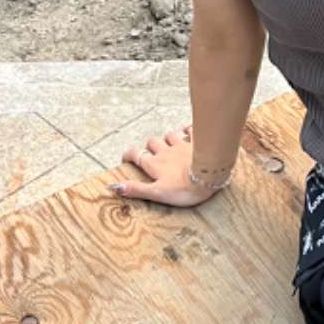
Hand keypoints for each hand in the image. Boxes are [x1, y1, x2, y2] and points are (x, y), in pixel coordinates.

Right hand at [109, 123, 228, 207]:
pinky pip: (190, 130)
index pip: (136, 155)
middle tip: (151, 152)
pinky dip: (187, 129)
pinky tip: (187, 130)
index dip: (129, 154)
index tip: (127, 157)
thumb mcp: (157, 193)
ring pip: (169, 135)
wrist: (209, 175)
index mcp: (155, 165)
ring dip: (167, 137)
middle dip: (149, 146)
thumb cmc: (184, 188)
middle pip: (152, 142)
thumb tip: (114, 187)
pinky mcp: (197, 142)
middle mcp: (166, 152)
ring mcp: (181, 145)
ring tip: (168, 142)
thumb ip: (136, 189)